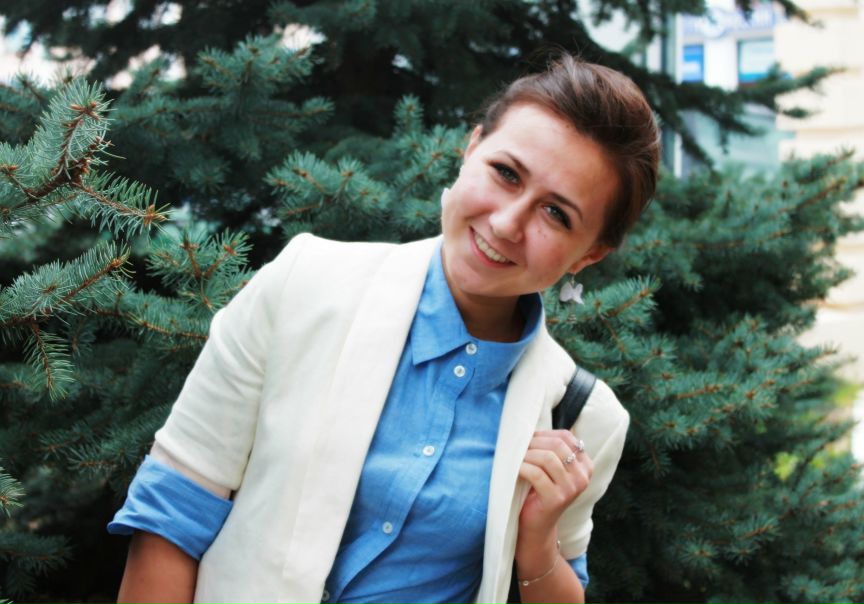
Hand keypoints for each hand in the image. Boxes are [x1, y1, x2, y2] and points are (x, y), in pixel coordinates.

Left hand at [517, 430, 592, 550]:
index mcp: (585, 465)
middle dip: (534, 443)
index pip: (567, 437)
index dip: (544, 434)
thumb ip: (550, 449)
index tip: (528, 439)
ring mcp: (572, 489)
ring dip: (527, 455)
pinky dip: (522, 468)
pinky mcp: (557, 499)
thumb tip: (529, 425)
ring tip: (515, 458)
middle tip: (518, 448)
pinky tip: (515, 470)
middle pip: (557, 445)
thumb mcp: (550, 468)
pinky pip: (537, 474)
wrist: (535, 526)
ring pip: (547, 458)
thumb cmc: (539, 492)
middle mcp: (583, 477)